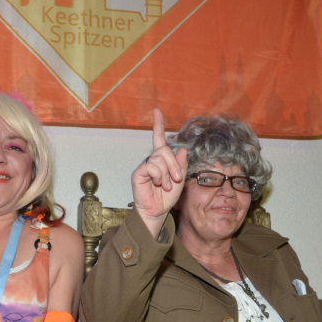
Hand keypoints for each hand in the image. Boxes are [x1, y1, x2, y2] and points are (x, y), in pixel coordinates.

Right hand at [131, 109, 187, 236]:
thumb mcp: (180, 180)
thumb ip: (181, 165)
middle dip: (174, 165)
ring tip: (165, 186)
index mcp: (161, 159)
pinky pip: (151, 167)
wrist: (157, 211)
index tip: (157, 111)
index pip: (159, 139)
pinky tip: (158, 184)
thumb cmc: (166, 197)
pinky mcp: (138, 173)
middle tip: (176, 180)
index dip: (158, 125)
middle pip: (165, 150)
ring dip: (167, 175)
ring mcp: (144, 166)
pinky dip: (159, 176)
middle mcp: (152, 160)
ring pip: (159, 159)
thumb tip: (183, 150)